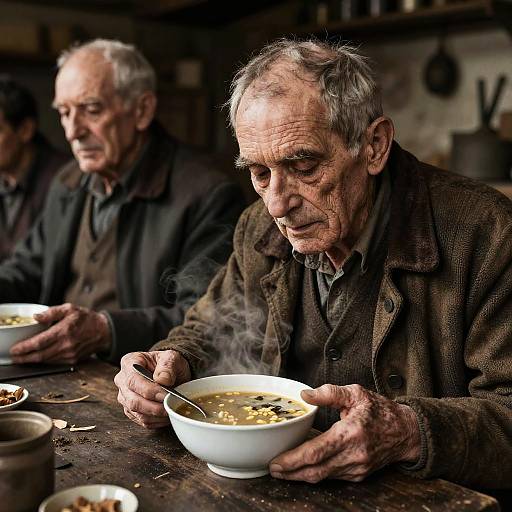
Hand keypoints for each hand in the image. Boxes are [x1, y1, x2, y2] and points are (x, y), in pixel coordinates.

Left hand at [9, 303, 110, 363]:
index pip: (39, 342)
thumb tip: (36, 317)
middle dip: (24, 358)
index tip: (14, 349)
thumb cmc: (87, 319)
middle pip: (39, 355)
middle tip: (14, 357)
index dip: (24, 347)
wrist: (104, 331)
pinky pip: (54, 362)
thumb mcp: (70, 308)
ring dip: (32, 361)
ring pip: (46, 361)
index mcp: (64, 331)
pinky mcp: (72, 361)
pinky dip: (44, 361)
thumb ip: (52, 312)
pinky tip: (38, 358)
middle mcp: (66, 345)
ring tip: (22, 358)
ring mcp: (70, 355)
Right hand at [114, 350, 190, 428]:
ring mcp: (125, 397)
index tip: (165, 395)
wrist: (169, 374)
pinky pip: (142, 420)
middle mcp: (122, 380)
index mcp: (129, 362)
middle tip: (170, 405)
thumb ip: (168, 365)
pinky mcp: (131, 410)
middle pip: (133, 400)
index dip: (149, 390)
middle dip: (154, 406)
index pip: (133, 380)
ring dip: (156, 415)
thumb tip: (162, 380)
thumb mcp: (171, 357)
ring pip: (137, 413)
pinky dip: (156, 420)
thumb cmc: (168, 363)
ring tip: (171, 409)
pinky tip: (166, 414)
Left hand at [269, 384, 420, 482]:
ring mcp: (356, 468)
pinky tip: (303, 467)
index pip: (316, 452)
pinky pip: (332, 476)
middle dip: (290, 472)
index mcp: (350, 433)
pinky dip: (315, 473)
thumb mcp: (356, 393)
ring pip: (322, 477)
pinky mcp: (358, 475)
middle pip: (315, 471)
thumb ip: (329, 393)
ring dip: (300, 475)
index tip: (276, 461)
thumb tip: (304, 394)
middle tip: (272, 468)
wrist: (406, 432)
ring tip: (282, 468)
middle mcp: (353, 455)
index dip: (293, 460)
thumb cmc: (380, 410)